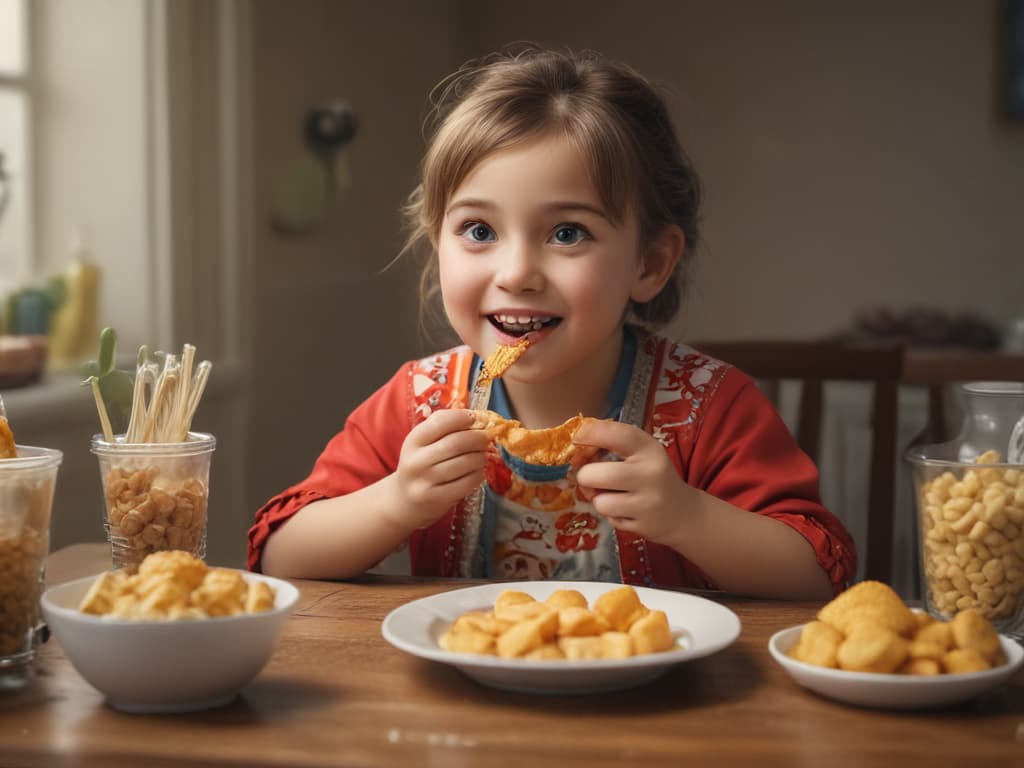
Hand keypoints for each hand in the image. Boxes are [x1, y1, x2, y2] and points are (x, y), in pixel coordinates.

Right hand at [389, 409, 488, 529]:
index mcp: (413, 441)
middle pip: (456, 443)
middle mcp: (416, 461)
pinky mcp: (437, 499)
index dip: (461, 417)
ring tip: (483, 455)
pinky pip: (467, 483)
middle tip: (487, 438)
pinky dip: (479, 475)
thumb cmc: (422, 464)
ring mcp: (426, 482)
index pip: (440, 422)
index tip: (474, 418)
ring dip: (480, 457)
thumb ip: (444, 428)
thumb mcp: (423, 443)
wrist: (405, 498)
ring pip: (464, 463)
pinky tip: (478, 471)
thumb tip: (476, 418)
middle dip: (478, 438)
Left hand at [573, 420, 695, 548]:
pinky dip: (611, 514)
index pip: (619, 436)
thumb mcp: (643, 454)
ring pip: (600, 502)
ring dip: (599, 499)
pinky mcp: (643, 526)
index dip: (592, 434)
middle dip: (585, 476)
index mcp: (650, 450)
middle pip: (596, 474)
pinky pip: (610, 519)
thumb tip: (576, 445)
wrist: (683, 513)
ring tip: (612, 496)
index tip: (577, 438)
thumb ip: (615, 445)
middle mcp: (651, 474)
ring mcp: (648, 503)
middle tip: (590, 477)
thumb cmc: (653, 477)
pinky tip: (624, 510)